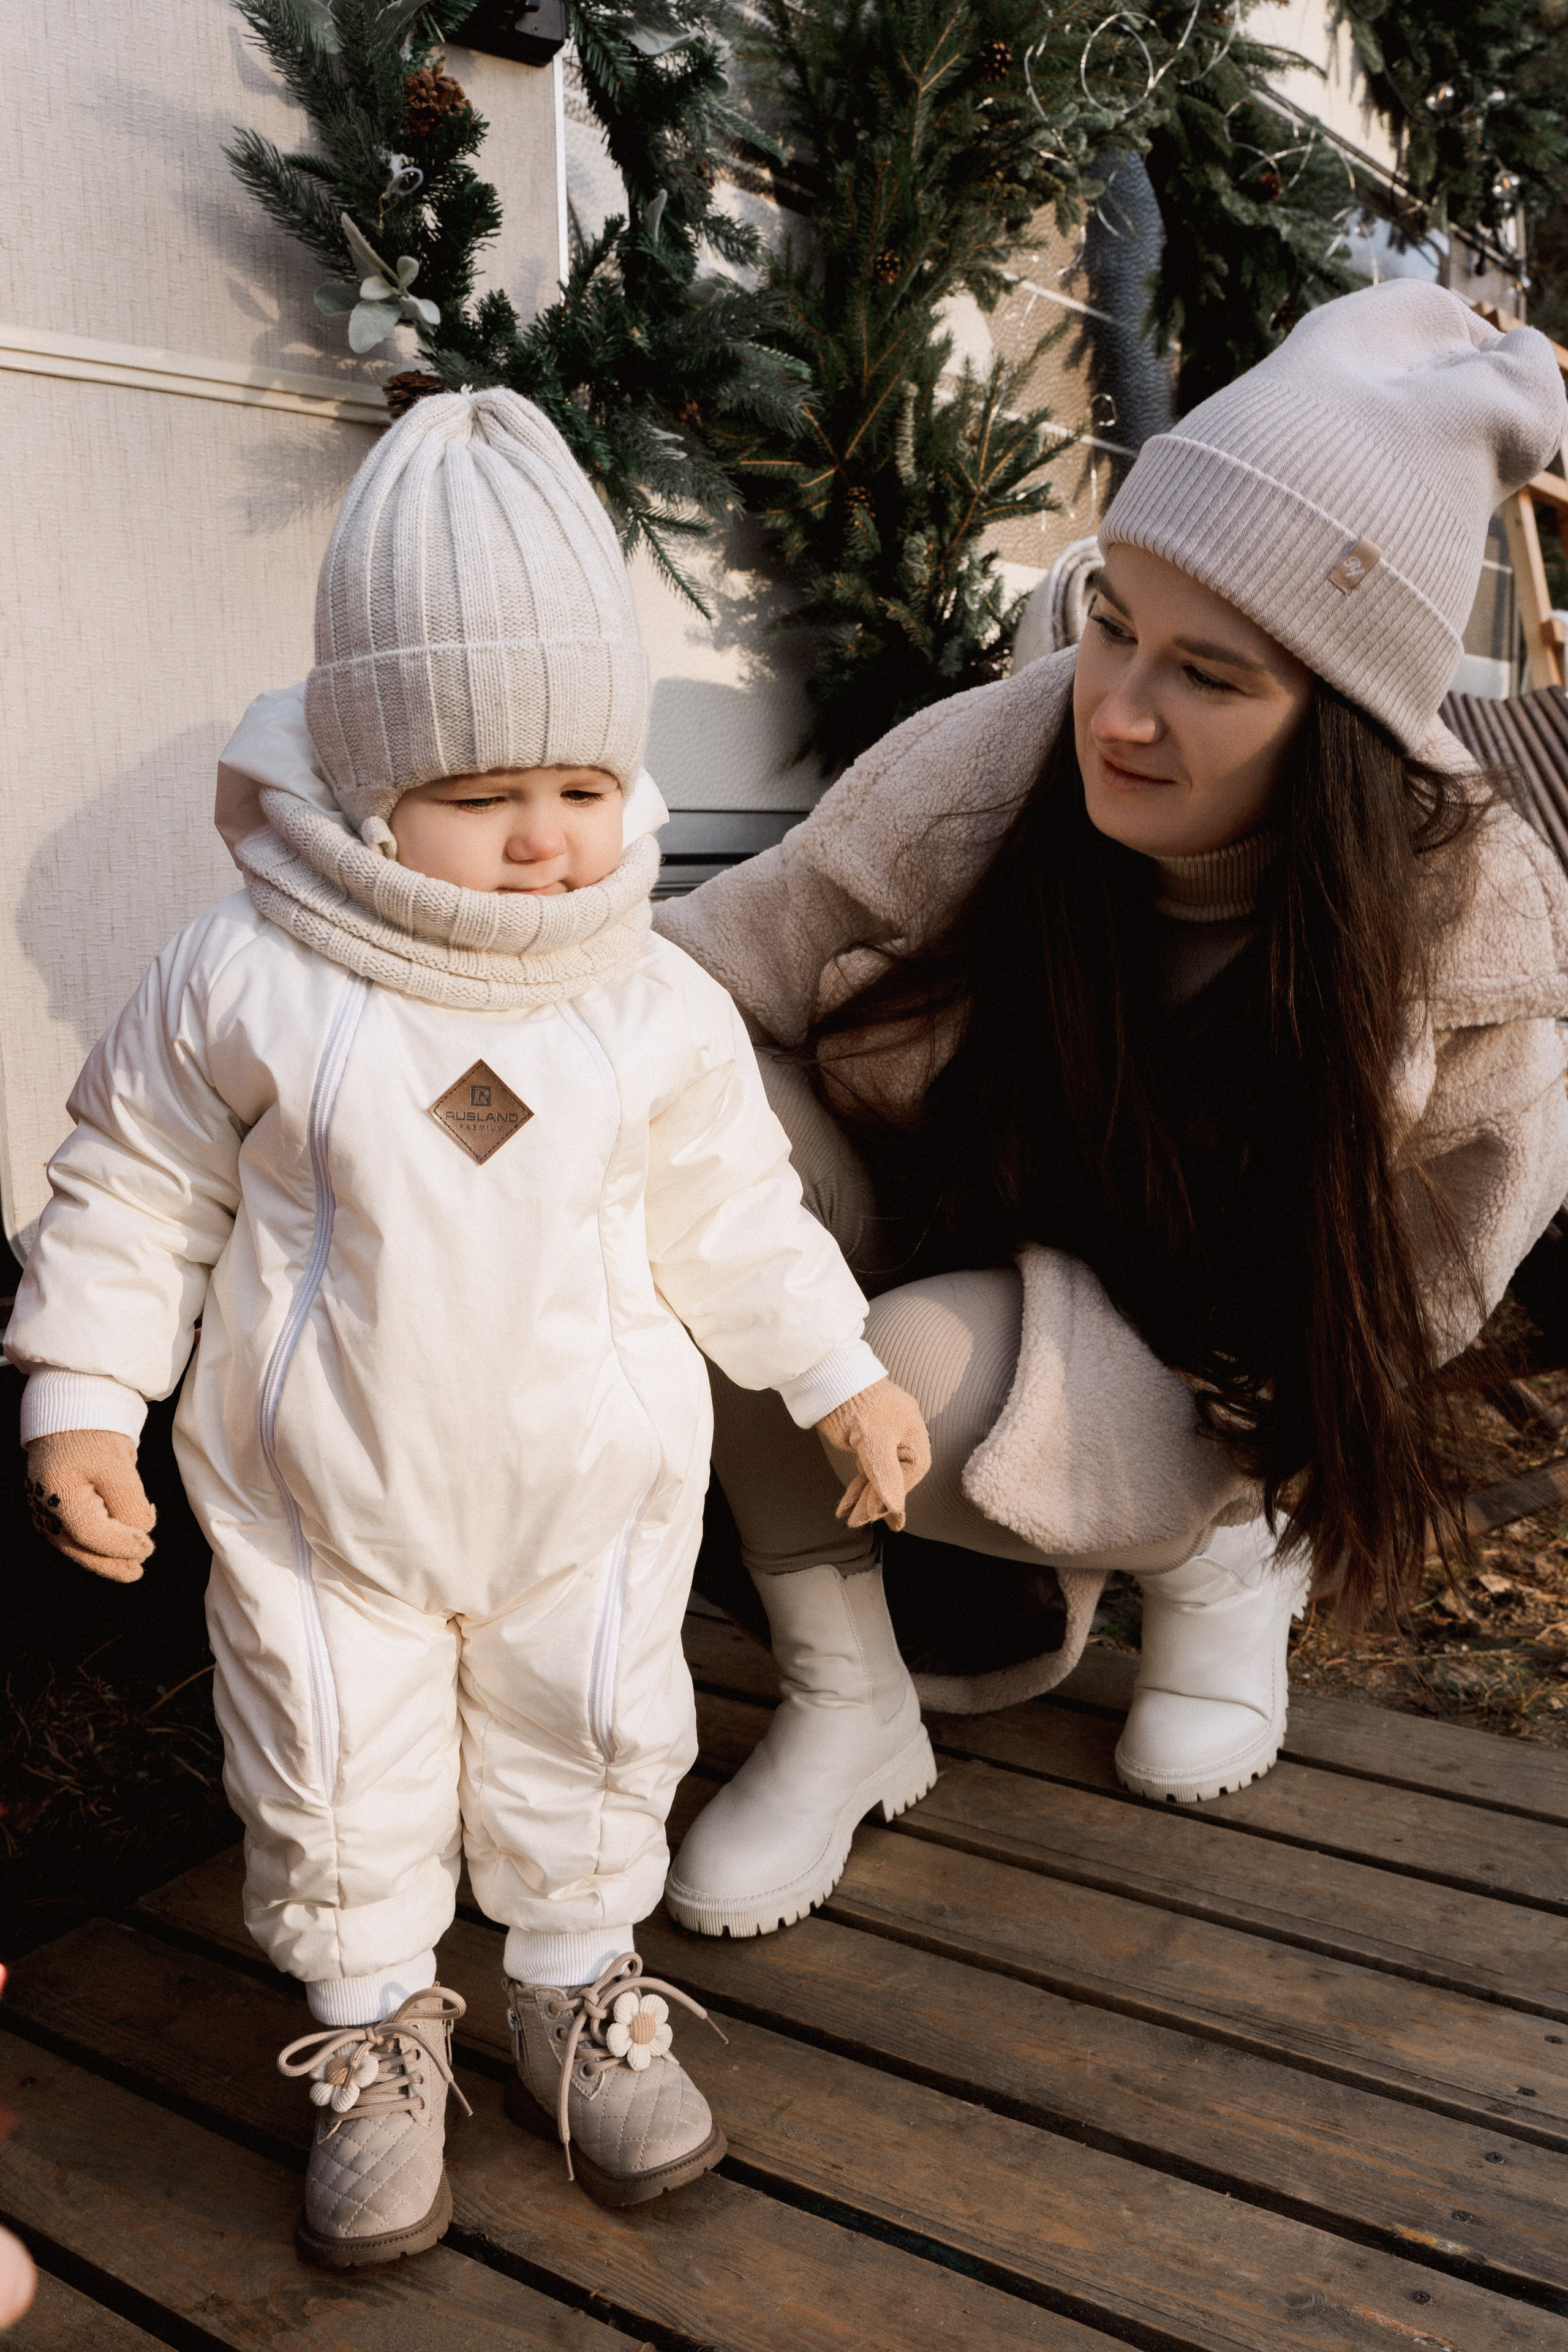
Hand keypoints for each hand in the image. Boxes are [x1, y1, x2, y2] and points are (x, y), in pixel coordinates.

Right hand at [25, 1430, 156, 1580]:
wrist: (72, 1415)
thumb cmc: (94, 1436)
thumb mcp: (118, 1466)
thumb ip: (129, 1504)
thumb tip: (140, 1536)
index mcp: (58, 1495)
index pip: (92, 1534)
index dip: (121, 1546)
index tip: (148, 1549)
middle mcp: (45, 1509)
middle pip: (81, 1548)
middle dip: (112, 1563)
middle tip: (138, 1572)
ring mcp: (45, 1511)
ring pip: (77, 1545)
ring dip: (106, 1554)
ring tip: (133, 1564)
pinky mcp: (52, 1509)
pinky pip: (75, 1533)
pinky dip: (98, 1540)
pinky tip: (121, 1538)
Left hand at [816, 1379, 930, 1532]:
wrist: (830, 1377)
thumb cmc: (858, 1403)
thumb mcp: (873, 1442)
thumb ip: (886, 1476)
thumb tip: (896, 1509)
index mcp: (914, 1436)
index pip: (910, 1475)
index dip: (894, 1496)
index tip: (881, 1516)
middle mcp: (903, 1440)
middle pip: (893, 1479)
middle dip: (874, 1501)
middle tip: (856, 1521)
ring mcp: (884, 1442)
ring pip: (877, 1478)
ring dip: (862, 1499)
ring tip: (848, 1518)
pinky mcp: (866, 1444)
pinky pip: (865, 1472)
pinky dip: (855, 1489)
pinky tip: (844, 1506)